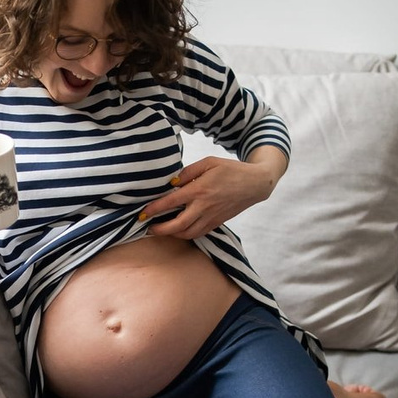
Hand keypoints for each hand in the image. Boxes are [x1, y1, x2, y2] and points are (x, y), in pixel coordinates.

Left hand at [140, 149, 286, 238]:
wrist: (255, 184)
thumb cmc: (231, 170)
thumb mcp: (208, 162)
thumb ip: (187, 173)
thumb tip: (171, 183)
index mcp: (200, 190)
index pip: (171, 202)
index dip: (155, 209)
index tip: (143, 213)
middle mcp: (204, 206)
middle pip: (178, 226)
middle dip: (160, 230)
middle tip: (148, 228)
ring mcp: (212, 217)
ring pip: (188, 233)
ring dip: (172, 234)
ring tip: (161, 230)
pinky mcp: (217, 222)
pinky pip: (199, 233)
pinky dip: (186, 234)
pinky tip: (178, 229)